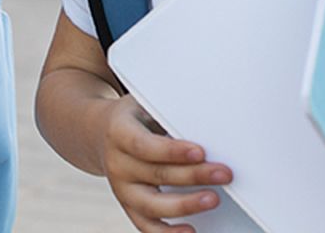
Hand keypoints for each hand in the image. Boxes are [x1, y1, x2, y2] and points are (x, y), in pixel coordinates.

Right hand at [100, 94, 231, 231]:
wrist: (100, 133)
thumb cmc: (134, 118)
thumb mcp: (144, 104)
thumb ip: (168, 114)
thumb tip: (208, 125)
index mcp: (118, 132)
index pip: (144, 145)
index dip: (171, 151)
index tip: (200, 151)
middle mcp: (116, 163)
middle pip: (155, 174)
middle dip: (193, 175)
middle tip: (224, 174)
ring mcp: (121, 189)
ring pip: (151, 205)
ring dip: (185, 205)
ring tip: (213, 199)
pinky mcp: (129, 207)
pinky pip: (147, 226)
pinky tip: (191, 231)